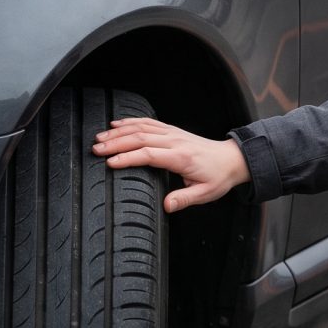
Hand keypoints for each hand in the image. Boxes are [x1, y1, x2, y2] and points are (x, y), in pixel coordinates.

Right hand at [92, 118, 250, 212]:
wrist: (231, 159)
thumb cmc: (218, 177)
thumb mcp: (205, 193)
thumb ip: (185, 199)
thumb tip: (167, 206)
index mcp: (181, 157)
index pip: (149, 154)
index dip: (128, 158)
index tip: (110, 163)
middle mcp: (175, 141)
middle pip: (140, 138)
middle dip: (115, 143)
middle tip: (95, 150)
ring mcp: (172, 133)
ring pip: (141, 128)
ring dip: (118, 132)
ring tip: (98, 138)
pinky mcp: (171, 130)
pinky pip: (148, 121)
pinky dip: (130, 121)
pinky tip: (115, 124)